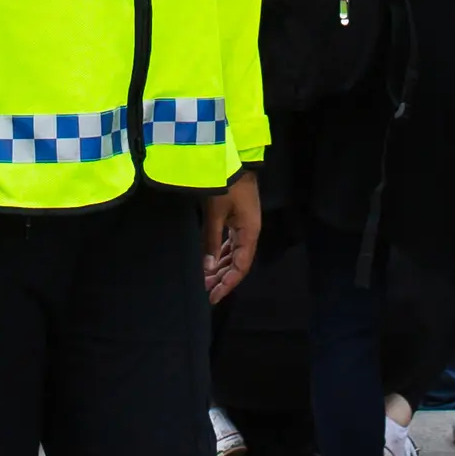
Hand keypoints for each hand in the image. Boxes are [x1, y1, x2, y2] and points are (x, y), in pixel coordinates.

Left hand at [199, 169, 261, 303]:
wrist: (235, 158)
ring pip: (234, 253)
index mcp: (249, 233)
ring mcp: (244, 224)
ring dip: (221, 267)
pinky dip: (220, 253)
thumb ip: (211, 240)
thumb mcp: (216, 213)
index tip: (213, 297)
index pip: (241, 267)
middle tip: (205, 291)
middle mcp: (249, 232)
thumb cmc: (226, 185)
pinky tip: (211, 261)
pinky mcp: (237, 218)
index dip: (228, 283)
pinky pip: (230, 242)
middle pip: (238, 262)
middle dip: (222, 278)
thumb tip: (207, 267)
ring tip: (205, 280)